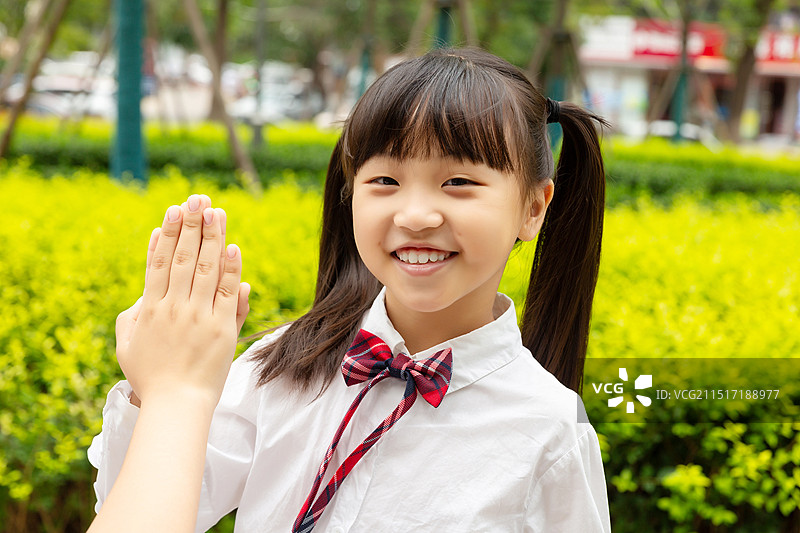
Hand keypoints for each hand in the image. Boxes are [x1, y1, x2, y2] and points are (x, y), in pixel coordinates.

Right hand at [115, 194, 249, 409]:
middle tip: (197, 198)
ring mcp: (199, 317)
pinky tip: (233, 248)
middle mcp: (174, 308)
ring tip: (215, 212)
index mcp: (150, 309)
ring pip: (206, 269)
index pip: (158, 263)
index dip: (166, 235)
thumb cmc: (151, 378)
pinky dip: (231, 270)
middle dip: (191, 225)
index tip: (172, 211)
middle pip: (183, 258)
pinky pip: (227, 294)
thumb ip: (133, 313)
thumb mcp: (127, 344)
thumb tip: (146, 289)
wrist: (176, 406)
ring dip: (212, 238)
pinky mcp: (222, 329)